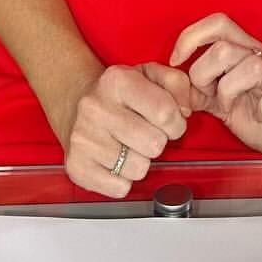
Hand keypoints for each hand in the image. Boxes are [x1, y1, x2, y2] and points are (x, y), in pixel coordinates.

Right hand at [61, 61, 198, 197]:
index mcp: (117, 80)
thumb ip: (178, 84)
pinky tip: (116, 160)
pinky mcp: (77, 166)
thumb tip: (185, 110)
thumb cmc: (120, 92)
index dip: (176, 122)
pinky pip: (119, 188)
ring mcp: (83, 138)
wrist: (76, 101)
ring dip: (140, 161)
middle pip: (154, 144)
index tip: (169, 121)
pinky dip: (123, 179)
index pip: (166, 113)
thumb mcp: (151, 74)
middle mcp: (96, 107)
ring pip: (139, 169)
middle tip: (147, 133)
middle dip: (158, 141)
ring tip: (129, 145)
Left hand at [169, 12, 261, 164]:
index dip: (191, 37)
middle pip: (224, 49)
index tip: (175, 61)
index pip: (218, 24)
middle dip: (204, 76)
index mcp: (244, 51)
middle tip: (209, 96)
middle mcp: (261, 59)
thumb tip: (171, 85)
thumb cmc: (261, 112)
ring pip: (250, 67)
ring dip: (229, 93)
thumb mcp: (220, 99)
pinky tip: (259, 117)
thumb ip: (197, 90)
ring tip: (230, 107)